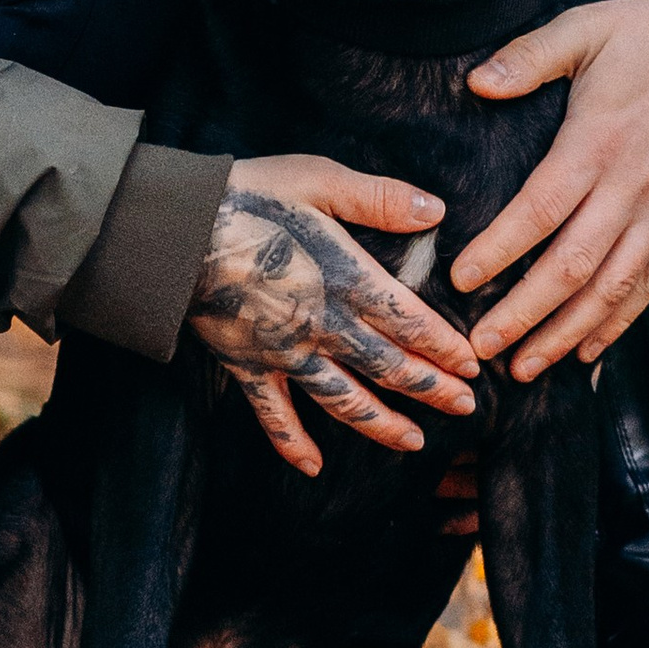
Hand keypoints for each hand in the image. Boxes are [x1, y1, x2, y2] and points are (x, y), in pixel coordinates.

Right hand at [187, 156, 479, 478]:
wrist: (174, 230)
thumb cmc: (250, 196)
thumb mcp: (321, 180)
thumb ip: (381, 199)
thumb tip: (437, 211)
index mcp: (346, 278)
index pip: (410, 323)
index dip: (445, 348)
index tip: (473, 366)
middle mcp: (323, 325)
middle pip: (388, 368)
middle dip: (430, 390)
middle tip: (466, 408)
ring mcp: (285, 353)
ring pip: (343, 400)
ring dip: (381, 425)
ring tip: (415, 443)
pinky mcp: (248, 365)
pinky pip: (273, 415)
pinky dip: (292, 443)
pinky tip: (313, 467)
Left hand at [451, 0, 648, 379]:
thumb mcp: (586, 28)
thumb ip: (528, 57)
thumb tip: (476, 85)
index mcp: (598, 142)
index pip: (539, 211)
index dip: (498, 251)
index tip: (461, 280)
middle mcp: (631, 186)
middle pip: (572, 266)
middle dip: (523, 313)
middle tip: (482, 347)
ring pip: (612, 288)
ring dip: (566, 332)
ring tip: (526, 366)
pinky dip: (619, 321)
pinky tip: (587, 348)